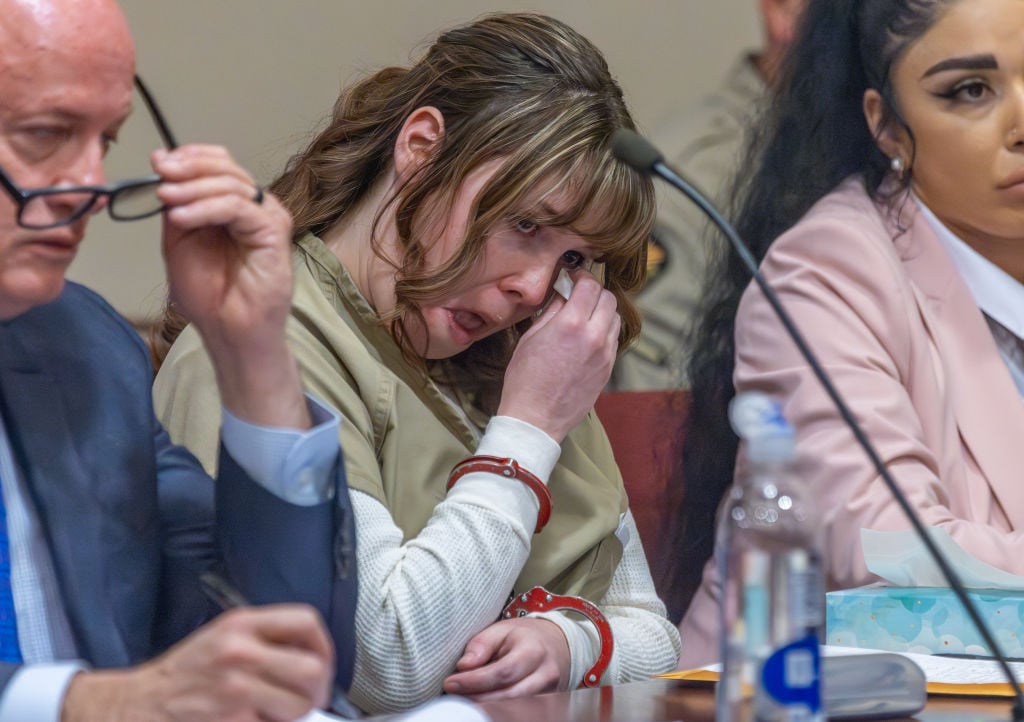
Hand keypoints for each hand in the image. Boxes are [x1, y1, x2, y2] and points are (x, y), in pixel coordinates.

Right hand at [61, 605, 332, 721]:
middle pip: (313, 668)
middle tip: (307, 699)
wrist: (138, 704)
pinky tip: (253, 721)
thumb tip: (312, 655)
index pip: (306, 621)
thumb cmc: (184, 673)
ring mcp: (235, 689)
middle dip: (316, 690)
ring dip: (293, 715)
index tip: (322, 662)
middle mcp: (239, 652)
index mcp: (241, 624)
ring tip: (274, 713)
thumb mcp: (224, 637)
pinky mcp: (232, 721)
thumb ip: (265, 638)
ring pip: (298, 706)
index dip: (324, 645)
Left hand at [153, 145, 308, 428]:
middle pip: (226, 168)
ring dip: (193, 188)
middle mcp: (254, 207)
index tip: (159, 164)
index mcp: (233, 205)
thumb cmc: (209, 294)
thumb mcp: (179, 239)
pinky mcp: (274, 232)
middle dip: (189, 168)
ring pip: (232, 185)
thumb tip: (163, 159)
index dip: (190, 156)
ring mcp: (267, 217)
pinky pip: (239, 208)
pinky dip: (207, 208)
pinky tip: (182, 217)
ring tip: (167, 199)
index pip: (219, 163)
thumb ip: (176, 203)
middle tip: (161, 175)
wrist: (228, 330)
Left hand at [441, 617, 570, 701]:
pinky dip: (497, 713)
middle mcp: (545, 676)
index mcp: (534, 651)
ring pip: (513, 711)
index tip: (450, 683)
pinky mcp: (546, 708)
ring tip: (462, 703)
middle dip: (476, 700)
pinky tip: (480, 708)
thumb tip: (464, 665)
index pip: (502, 672)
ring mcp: (549, 695)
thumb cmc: (523, 637)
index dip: (474, 682)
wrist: (556, 645)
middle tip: (452, 697)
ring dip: (485, 709)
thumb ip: (482, 644)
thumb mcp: (502, 629)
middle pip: (507, 697)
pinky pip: (517, 714)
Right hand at [497, 271, 619, 441]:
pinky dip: (603, 331)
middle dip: (594, 292)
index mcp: (571, 324)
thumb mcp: (531, 337)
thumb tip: (564, 293)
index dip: (582, 276)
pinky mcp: (608, 369)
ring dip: (602, 311)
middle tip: (579, 295)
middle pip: (608, 298)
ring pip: (615, 318)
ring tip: (583, 317)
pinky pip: (612, 340)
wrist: (535, 418)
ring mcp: (604, 354)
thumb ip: (552, 311)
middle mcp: (594, 337)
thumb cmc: (525, 380)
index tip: (574, 277)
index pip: (590, 285)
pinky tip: (586, 337)